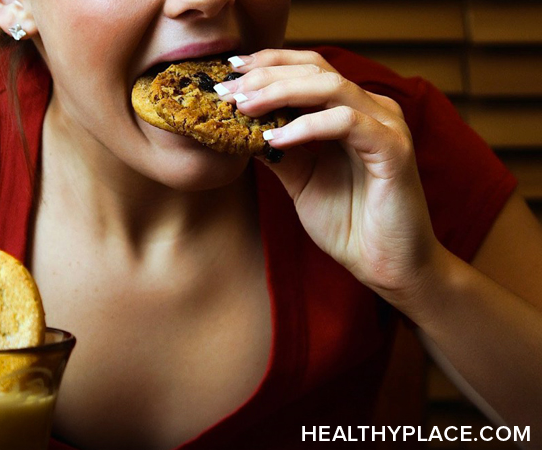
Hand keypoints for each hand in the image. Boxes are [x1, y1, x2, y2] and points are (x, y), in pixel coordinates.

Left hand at [218, 50, 440, 304]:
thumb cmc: (348, 223)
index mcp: (350, 110)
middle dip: (265, 76)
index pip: (307, 69)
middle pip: (315, 70)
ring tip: (244, 108)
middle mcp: (370, 109)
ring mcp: (385, 125)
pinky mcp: (393, 149)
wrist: (385, 265)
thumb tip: (238, 125)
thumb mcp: (300, 180)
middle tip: (227, 90)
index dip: (267, 65)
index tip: (227, 73)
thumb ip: (277, 150)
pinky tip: (275, 138)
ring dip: (281, 93)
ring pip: (330, 87)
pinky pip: (346, 123)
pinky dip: (307, 126)